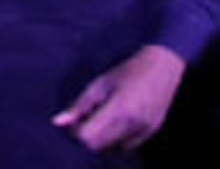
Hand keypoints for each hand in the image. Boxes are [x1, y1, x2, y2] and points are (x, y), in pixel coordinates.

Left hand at [52, 43, 186, 152]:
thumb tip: (57, 123)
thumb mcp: (99, 84)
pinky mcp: (150, 135)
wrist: (163, 68)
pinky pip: (125, 148)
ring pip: (111, 150)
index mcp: (118, 109)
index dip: (76, 133)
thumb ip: (79, 106)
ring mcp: (143, 132)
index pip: (88, 138)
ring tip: (103, 119)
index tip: (75, 120)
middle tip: (87, 118)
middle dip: (87, 137)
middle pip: (98, 147)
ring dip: (101, 141)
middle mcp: (132, 125)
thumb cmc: (127, 71)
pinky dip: (115, 141)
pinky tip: (116, 123)